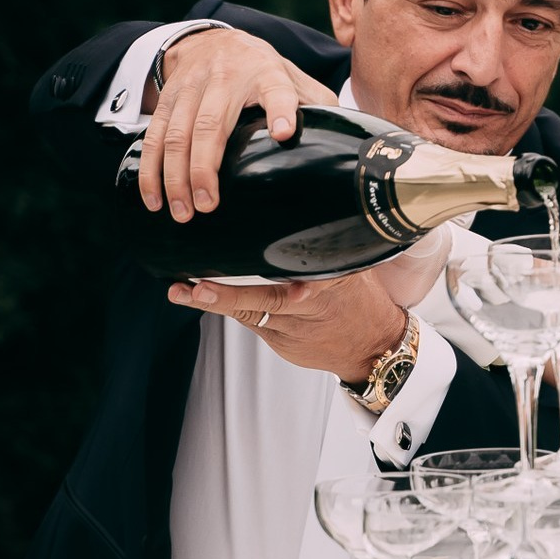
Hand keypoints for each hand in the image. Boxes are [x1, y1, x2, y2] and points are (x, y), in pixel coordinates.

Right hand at [141, 29, 337, 222]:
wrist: (215, 39)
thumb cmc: (267, 73)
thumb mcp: (299, 81)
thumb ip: (322, 108)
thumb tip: (358, 147)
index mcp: (268, 73)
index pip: (279, 89)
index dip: (282, 109)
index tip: (284, 131)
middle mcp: (226, 78)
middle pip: (211, 123)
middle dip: (205, 167)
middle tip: (207, 206)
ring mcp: (192, 86)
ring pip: (176, 132)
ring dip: (174, 175)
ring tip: (180, 212)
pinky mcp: (168, 97)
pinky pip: (153, 134)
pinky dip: (150, 168)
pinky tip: (152, 197)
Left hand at [171, 272, 406, 385]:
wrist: (374, 346)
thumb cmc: (360, 300)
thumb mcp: (353, 269)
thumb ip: (323, 249)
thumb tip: (294, 212)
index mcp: (332, 279)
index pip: (300, 267)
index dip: (279, 271)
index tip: (256, 264)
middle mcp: (310, 304)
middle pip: (266, 299)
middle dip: (230, 295)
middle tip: (198, 288)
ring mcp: (295, 326)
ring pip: (251, 312)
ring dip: (216, 302)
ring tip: (185, 293)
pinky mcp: (283, 340)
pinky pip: (250, 321)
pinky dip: (224, 307)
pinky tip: (194, 296)